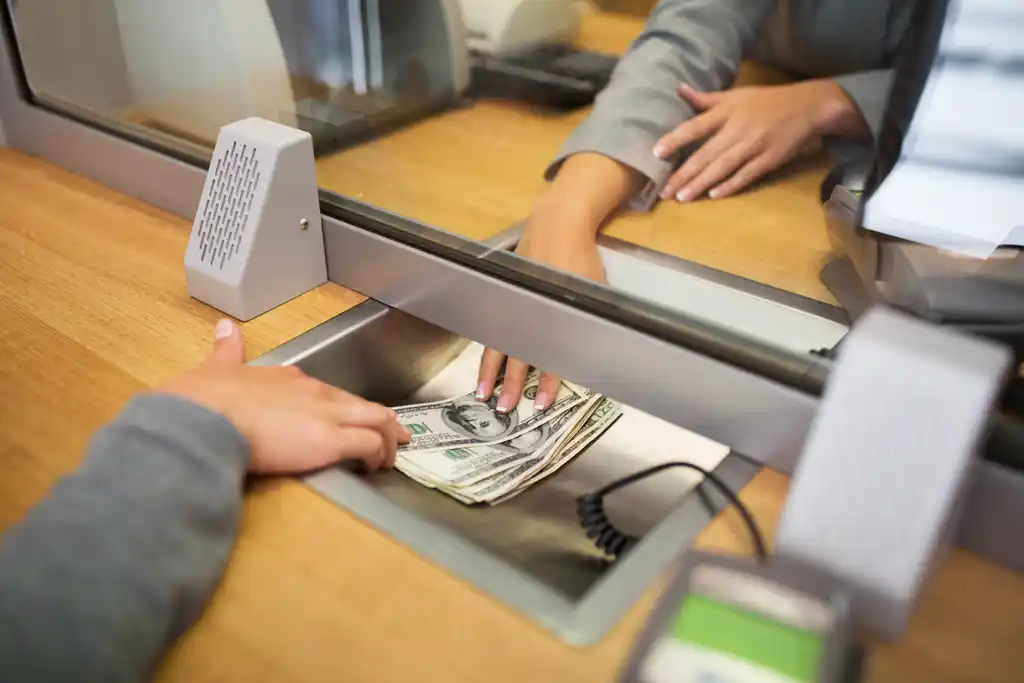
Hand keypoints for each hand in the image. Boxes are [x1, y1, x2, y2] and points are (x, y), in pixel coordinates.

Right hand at [156, 319, 409, 473]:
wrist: (202, 416)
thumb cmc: (202, 399)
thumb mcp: (216, 366)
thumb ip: (226, 350)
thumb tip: (225, 327)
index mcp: (289, 378)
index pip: (329, 392)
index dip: (344, 405)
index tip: (351, 415)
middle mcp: (314, 392)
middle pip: (361, 403)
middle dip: (382, 421)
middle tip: (394, 435)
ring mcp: (325, 414)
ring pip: (375, 419)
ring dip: (386, 439)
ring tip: (387, 457)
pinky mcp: (329, 440)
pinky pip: (368, 444)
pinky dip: (377, 454)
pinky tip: (375, 466)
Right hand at [476, 200, 606, 413]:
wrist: (557, 224)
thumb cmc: (579, 257)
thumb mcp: (594, 291)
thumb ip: (590, 321)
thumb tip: (597, 354)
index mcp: (551, 314)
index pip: (550, 355)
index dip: (549, 381)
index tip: (545, 403)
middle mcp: (528, 313)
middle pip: (517, 355)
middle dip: (512, 384)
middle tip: (505, 409)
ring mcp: (512, 305)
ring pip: (498, 345)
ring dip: (490, 372)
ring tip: (483, 394)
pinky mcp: (505, 298)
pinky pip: (494, 330)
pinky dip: (488, 350)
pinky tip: (483, 366)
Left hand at [654, 79, 866, 201]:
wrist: (808, 107)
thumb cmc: (767, 101)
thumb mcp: (736, 94)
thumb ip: (706, 98)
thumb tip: (678, 89)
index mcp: (728, 111)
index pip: (696, 126)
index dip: (676, 139)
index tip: (656, 152)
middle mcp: (738, 128)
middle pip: (706, 154)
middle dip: (684, 174)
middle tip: (664, 191)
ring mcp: (754, 145)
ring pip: (723, 167)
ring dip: (701, 183)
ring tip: (682, 197)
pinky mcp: (770, 159)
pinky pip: (746, 175)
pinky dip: (730, 185)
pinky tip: (714, 195)